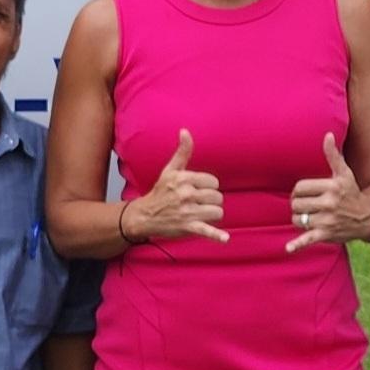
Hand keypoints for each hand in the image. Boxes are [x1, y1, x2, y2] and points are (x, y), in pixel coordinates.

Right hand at [132, 129, 229, 243]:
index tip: (198, 191)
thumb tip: (185, 131)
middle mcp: (186, 194)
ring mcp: (188, 211)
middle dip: (210, 201)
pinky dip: (216, 235)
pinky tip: (225, 238)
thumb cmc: (160, 192)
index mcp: (184, 178)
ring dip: (212, 214)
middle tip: (197, 203)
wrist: (144, 216)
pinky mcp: (188, 227)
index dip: (208, 187)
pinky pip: (207, 230)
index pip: (213, 182)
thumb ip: (182, 152)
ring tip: (200, 214)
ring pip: (217, 211)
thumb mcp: (170, 170)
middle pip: (217, 197)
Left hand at [288, 133, 369, 251]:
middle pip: (296, 204)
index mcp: (331, 186)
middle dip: (298, 205)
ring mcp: (327, 220)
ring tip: (308, 218)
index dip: (298, 191)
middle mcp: (329, 203)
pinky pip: (308, 239)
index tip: (305, 194)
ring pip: (298, 219)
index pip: (299, 187)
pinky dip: (298, 244)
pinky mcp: (326, 234)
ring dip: (299, 219)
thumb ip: (333, 154)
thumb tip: (327, 135)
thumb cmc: (352, 193)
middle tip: (306, 206)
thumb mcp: (344, 173)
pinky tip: (288, 248)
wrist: (368, 217)